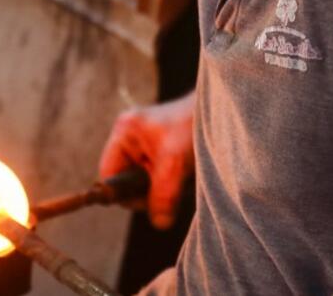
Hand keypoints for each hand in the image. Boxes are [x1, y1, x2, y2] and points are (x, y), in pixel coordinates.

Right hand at [98, 92, 195, 229]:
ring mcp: (146, 145)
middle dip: (148, 191)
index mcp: (124, 133)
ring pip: (145, 183)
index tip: (149, 201)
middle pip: (127, 181)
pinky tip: (187, 177)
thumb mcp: (175, 162)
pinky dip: (172, 184)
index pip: (109, 175)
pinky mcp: (163, 152)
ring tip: (183, 179)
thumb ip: (163, 194)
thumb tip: (160, 222)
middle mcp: (131, 138)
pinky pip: (159, 179)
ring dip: (163, 189)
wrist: (223, 110)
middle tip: (171, 188)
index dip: (125, 193)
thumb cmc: (194, 126)